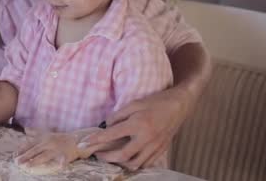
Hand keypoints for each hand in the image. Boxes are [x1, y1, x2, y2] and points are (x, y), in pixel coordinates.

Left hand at [14, 129, 85, 167]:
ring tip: (28, 166)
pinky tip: (60, 166)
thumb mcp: (47, 134)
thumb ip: (36, 132)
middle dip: (26, 156)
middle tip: (18, 162)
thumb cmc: (60, 138)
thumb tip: (25, 129)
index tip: (14, 155)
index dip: (22, 149)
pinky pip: (63, 159)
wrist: (76, 139)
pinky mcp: (66, 154)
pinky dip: (62, 163)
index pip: (31, 144)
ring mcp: (57, 148)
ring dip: (36, 161)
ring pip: (45, 156)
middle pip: (35, 150)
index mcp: (44, 138)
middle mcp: (49, 143)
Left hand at [80, 87, 194, 169]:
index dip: (97, 139)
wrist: (180, 105)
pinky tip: (128, 159)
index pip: (112, 135)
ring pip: (135, 163)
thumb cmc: (156, 101)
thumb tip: (106, 125)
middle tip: (98, 154)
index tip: (85, 143)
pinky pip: (146, 163)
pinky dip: (135, 164)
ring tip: (112, 157)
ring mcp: (155, 146)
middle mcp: (146, 138)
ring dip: (121, 163)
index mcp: (138, 124)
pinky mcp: (161, 150)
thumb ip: (119, 114)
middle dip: (107, 157)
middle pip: (123, 155)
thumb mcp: (135, 103)